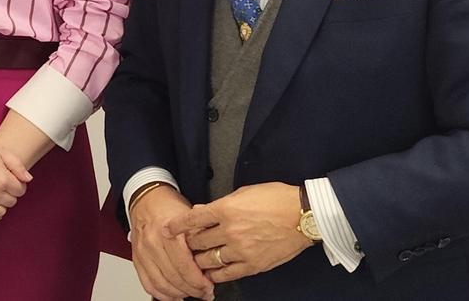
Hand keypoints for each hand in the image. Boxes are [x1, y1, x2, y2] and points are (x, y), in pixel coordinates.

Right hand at [0, 127, 29, 223]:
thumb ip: (16, 164)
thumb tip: (28, 179)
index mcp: (2, 178)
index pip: (20, 190)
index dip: (18, 184)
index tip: (12, 180)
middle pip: (12, 201)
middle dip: (10, 194)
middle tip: (2, 185)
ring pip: (1, 211)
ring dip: (2, 204)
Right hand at [129, 185, 214, 300]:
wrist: (147, 200)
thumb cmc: (168, 206)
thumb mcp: (190, 215)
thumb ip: (202, 235)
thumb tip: (215, 256)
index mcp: (167, 231)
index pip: (184, 266)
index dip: (199, 281)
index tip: (209, 286)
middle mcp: (152, 242)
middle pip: (174, 278)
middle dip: (192, 290)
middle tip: (205, 292)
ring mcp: (142, 252)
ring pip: (161, 285)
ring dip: (179, 294)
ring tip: (192, 293)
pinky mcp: (137, 259)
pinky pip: (148, 284)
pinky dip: (162, 294)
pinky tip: (175, 295)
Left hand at [179, 182, 311, 282]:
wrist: (302, 215)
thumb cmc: (276, 199)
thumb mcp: (243, 193)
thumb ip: (220, 205)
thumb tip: (201, 211)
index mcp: (226, 209)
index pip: (193, 219)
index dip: (176, 226)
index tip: (166, 230)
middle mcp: (230, 230)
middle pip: (198, 242)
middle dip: (188, 244)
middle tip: (184, 245)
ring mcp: (241, 249)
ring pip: (209, 259)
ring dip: (199, 260)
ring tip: (196, 260)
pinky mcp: (253, 264)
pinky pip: (227, 273)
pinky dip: (215, 275)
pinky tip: (210, 275)